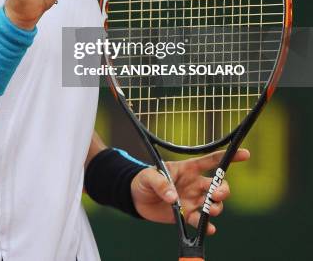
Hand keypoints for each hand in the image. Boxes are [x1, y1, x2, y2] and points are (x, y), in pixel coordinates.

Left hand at [131, 149, 249, 234]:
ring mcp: (193, 200)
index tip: (244, 154)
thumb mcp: (148, 176)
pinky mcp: (187, 215)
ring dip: (216, 207)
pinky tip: (208, 228)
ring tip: (209, 210)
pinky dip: (207, 226)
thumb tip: (173, 197)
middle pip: (219, 185)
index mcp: (188, 169)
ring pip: (214, 204)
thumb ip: (160, 183)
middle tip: (215, 194)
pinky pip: (201, 221)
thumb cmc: (144, 180)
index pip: (211, 160)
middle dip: (223, 190)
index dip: (228, 157)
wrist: (136, 199)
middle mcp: (195, 184)